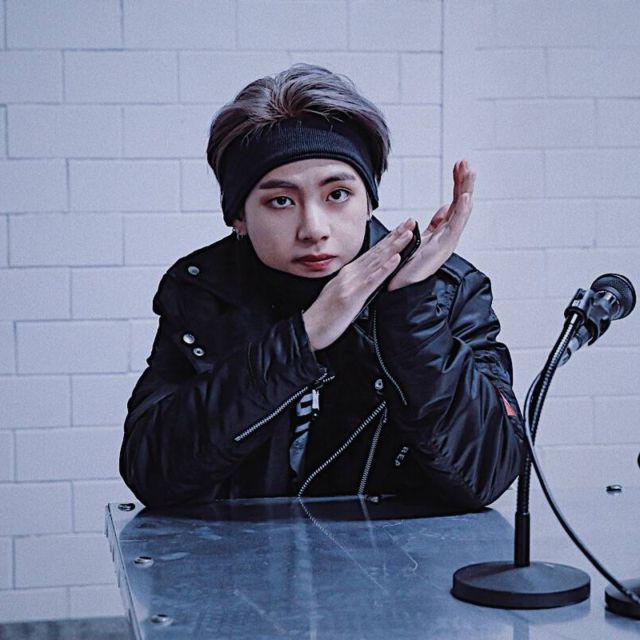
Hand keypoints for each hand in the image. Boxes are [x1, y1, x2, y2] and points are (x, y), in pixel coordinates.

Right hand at [302, 219, 413, 350]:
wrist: (308, 329)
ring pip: (377, 261)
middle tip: (411, 223)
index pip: (372, 254)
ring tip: (409, 234)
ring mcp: (351, 283)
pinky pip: (372, 280)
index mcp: (348, 274)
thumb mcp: (339, 295)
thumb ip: (351, 285)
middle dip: (395, 237)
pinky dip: (385, 268)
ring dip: (394, 247)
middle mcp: (350, 274)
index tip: (402, 229)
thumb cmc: (323, 316)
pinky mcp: (353, 296)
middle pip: (377, 252)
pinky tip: (396, 259)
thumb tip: (363, 280)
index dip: (388, 240)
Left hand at [387, 160, 475, 291]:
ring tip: (470, 173)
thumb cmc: (407, 266)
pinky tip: (465, 197)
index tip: (458, 165)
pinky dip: (462, 211)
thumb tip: (444, 209)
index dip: (457, 184)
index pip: (454, 203)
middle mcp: (447, 236)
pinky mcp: (443, 248)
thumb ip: (434, 224)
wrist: (399, 287)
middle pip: (460, 204)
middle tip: (467, 163)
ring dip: (466, 191)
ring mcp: (447, 242)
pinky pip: (455, 226)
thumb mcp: (421, 238)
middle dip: (464, 183)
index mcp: (442, 231)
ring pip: (461, 212)